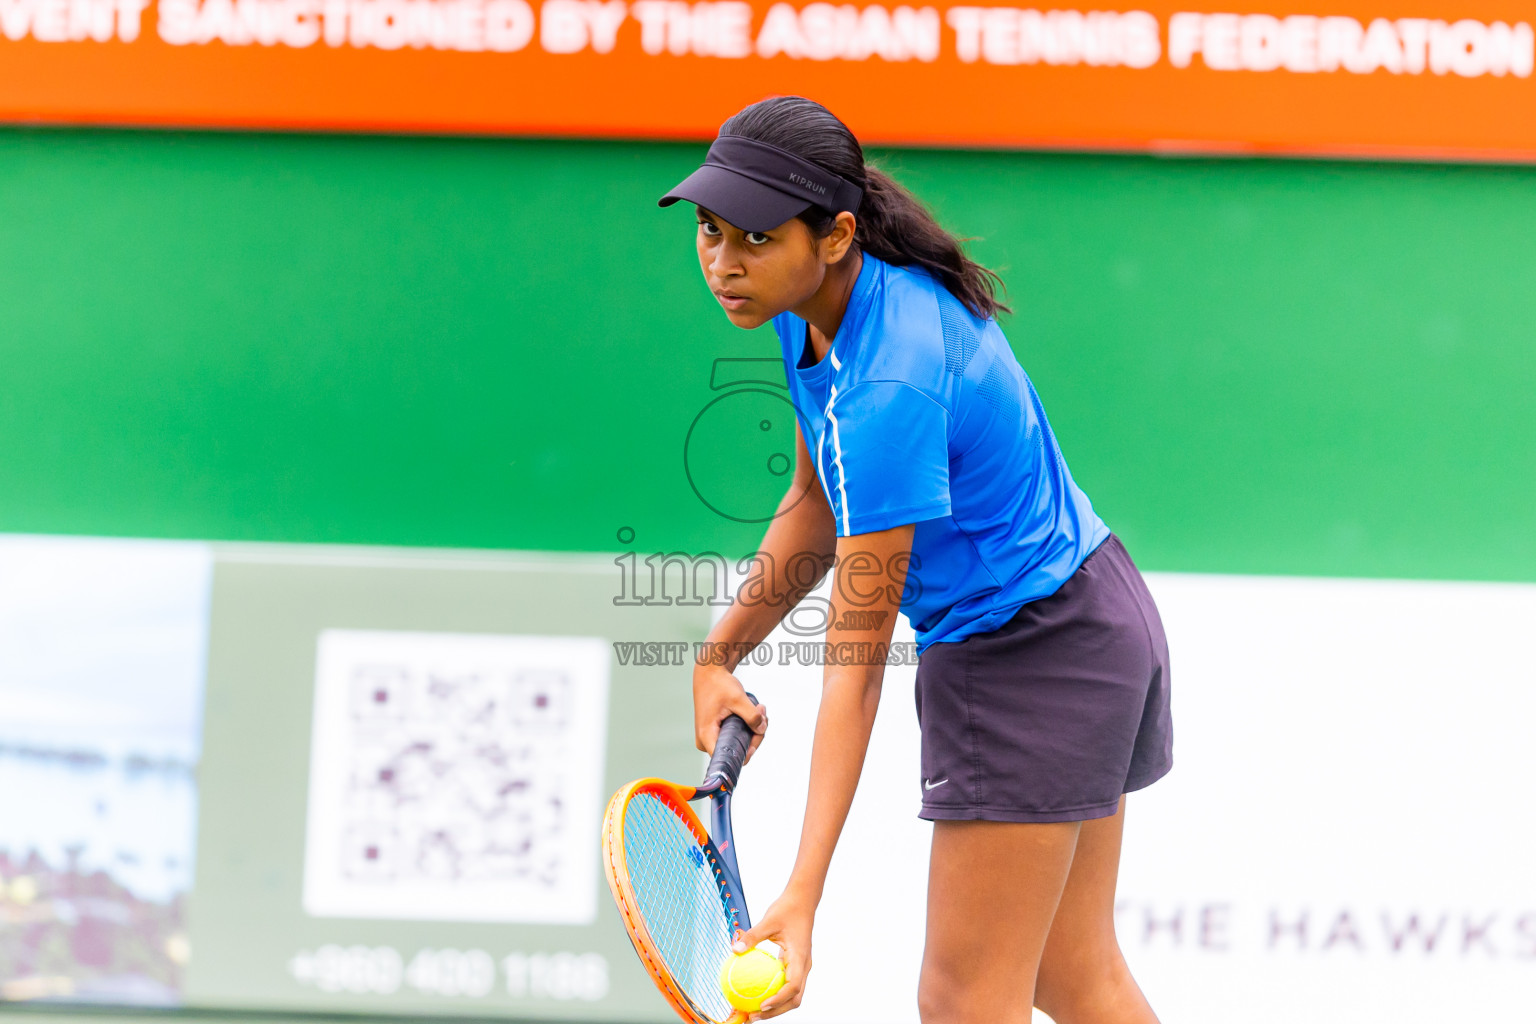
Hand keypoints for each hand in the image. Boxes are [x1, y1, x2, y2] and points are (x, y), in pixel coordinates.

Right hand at [693, 665, 767, 763]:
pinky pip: (736, 736)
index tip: (758, 735)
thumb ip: (752, 716)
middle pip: (737, 750)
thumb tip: (762, 730)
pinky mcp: (716, 732)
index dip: (747, 751)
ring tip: (759, 708)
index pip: (729, 757)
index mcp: (707, 736)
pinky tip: (755, 712)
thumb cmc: (719, 684)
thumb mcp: (738, 699)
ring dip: (753, 728)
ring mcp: (711, 737)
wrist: (709, 673)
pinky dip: (747, 725)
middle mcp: (706, 741)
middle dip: (755, 734)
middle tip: (763, 713)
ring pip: (738, 742)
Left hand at [733, 887, 813, 1018]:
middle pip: (794, 998)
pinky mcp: (796, 965)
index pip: (793, 986)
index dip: (778, 1000)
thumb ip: (753, 936)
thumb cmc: (787, 909)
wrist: (803, 901)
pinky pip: (786, 985)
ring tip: (753, 1012)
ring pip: (792, 995)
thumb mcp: (768, 920)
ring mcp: (801, 967)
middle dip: (776, 1012)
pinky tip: (756, 993)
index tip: (761, 1006)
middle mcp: (803, 966)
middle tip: (752, 1016)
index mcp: (800, 958)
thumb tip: (734, 949)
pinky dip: (774, 994)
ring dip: (776, 1006)